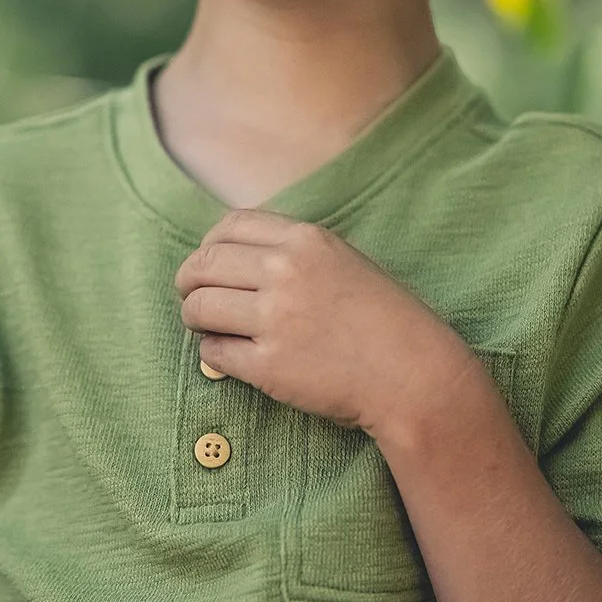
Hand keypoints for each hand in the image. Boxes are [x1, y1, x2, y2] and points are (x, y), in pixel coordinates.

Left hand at [172, 207, 482, 436]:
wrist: (414, 373)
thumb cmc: (385, 319)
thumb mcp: (343, 260)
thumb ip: (293, 251)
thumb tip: (236, 254)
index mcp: (304, 241)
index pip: (228, 227)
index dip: (208, 245)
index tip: (208, 264)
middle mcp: (284, 273)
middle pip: (203, 265)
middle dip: (188, 282)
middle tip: (192, 297)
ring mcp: (275, 319)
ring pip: (198, 307)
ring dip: (195, 318)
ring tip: (208, 327)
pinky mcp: (268, 366)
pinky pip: (214, 353)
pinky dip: (212, 354)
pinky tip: (228, 356)